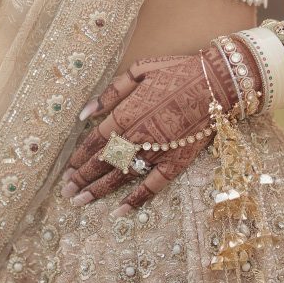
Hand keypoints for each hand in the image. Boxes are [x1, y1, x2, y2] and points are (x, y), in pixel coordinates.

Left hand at [60, 46, 238, 215]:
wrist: (217, 82)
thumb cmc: (176, 71)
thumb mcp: (140, 70)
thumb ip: (110, 92)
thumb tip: (84, 112)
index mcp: (126, 114)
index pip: (95, 141)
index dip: (79, 157)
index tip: (66, 170)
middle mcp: (137, 137)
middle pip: (103, 162)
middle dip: (82, 178)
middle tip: (66, 192)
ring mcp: (157, 152)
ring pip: (121, 176)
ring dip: (98, 190)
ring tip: (79, 202)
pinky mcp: (177, 162)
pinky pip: (153, 186)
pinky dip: (136, 200)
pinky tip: (120, 212)